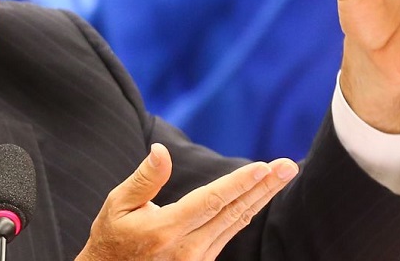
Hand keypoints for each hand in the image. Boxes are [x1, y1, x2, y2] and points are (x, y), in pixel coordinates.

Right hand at [76, 143, 297, 259]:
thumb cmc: (111, 238)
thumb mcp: (117, 205)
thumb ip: (144, 179)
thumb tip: (162, 151)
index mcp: (165, 230)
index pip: (211, 202)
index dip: (239, 183)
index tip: (263, 167)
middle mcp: (187, 249)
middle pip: (233, 212)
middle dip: (264, 187)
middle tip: (288, 165)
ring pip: (235, 223)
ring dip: (260, 198)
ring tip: (281, 176)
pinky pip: (228, 233)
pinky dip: (244, 212)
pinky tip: (257, 197)